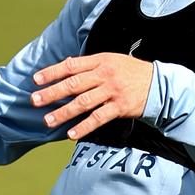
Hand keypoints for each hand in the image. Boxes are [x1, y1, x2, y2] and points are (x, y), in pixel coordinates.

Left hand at [31, 53, 153, 139]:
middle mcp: (105, 75)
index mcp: (100, 61)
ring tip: (48, 121)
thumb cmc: (130, 72)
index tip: (36, 80)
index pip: (71, 66)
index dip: (52, 72)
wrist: (159, 84)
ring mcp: (112, 91)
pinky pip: (99, 118)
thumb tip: (66, 66)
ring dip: (64, 113)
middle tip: (34, 101)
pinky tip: (71, 134)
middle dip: (52, 93)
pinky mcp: (120, 107)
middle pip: (74, 84)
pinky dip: (84, 127)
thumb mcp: (111, 60)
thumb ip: (90, 64)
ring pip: (83, 103)